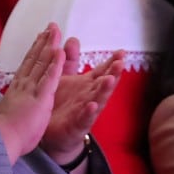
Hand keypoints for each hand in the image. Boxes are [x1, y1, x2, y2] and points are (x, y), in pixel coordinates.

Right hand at [0, 25, 65, 161]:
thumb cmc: (2, 135)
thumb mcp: (6, 115)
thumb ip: (10, 107)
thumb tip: (4, 108)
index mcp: (17, 90)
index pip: (27, 67)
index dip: (34, 51)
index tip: (39, 38)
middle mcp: (23, 86)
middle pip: (34, 59)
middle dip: (43, 42)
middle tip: (49, 27)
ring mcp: (31, 90)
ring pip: (41, 64)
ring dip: (49, 46)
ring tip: (55, 31)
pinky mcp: (40, 99)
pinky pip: (49, 78)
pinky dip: (55, 64)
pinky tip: (60, 51)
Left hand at [40, 38, 123, 163]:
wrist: (52, 134)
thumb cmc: (61, 104)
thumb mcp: (64, 78)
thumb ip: (69, 60)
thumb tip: (72, 39)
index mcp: (87, 85)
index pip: (102, 71)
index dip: (112, 62)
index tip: (122, 52)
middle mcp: (89, 97)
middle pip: (104, 84)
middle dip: (113, 73)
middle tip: (121, 63)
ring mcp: (85, 112)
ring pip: (98, 100)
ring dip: (105, 90)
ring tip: (110, 80)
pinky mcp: (77, 126)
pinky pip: (84, 119)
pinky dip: (89, 112)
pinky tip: (92, 105)